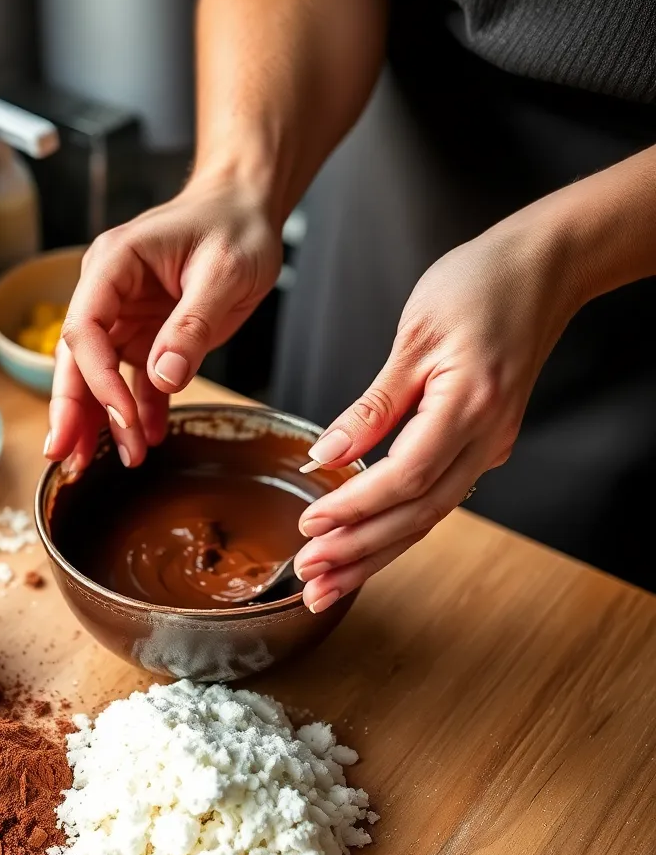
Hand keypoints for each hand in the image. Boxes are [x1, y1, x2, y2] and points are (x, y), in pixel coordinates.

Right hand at [45, 172, 281, 471]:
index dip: (97, 380)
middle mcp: (110, 292)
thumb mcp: (225, 271)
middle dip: (74, 411)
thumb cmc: (235, 224)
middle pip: (78, 358)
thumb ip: (193, 323)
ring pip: (99, 375)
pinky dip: (141, 409)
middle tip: (68, 459)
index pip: (85, 329)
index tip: (121, 418)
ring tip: (105, 462)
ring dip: (102, 419)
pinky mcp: (147, 334)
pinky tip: (149, 438)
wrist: (247, 207)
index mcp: (115, 264)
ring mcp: (125, 315)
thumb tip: (163, 377)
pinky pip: (137, 379)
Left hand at [293, 220, 578, 610]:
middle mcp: (486, 437)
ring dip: (376, 554)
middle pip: (419, 515)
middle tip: (310, 579)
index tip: (311, 525)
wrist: (543, 270)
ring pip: (429, 517)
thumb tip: (328, 455)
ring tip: (328, 585)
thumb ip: (373, 404)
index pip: (405, 477)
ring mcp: (489, 446)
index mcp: (469, 405)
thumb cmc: (479, 285)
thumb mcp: (414, 336)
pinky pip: (436, 497)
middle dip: (361, 553)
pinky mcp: (482, 445)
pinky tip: (364, 547)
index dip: (355, 507)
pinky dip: (397, 527)